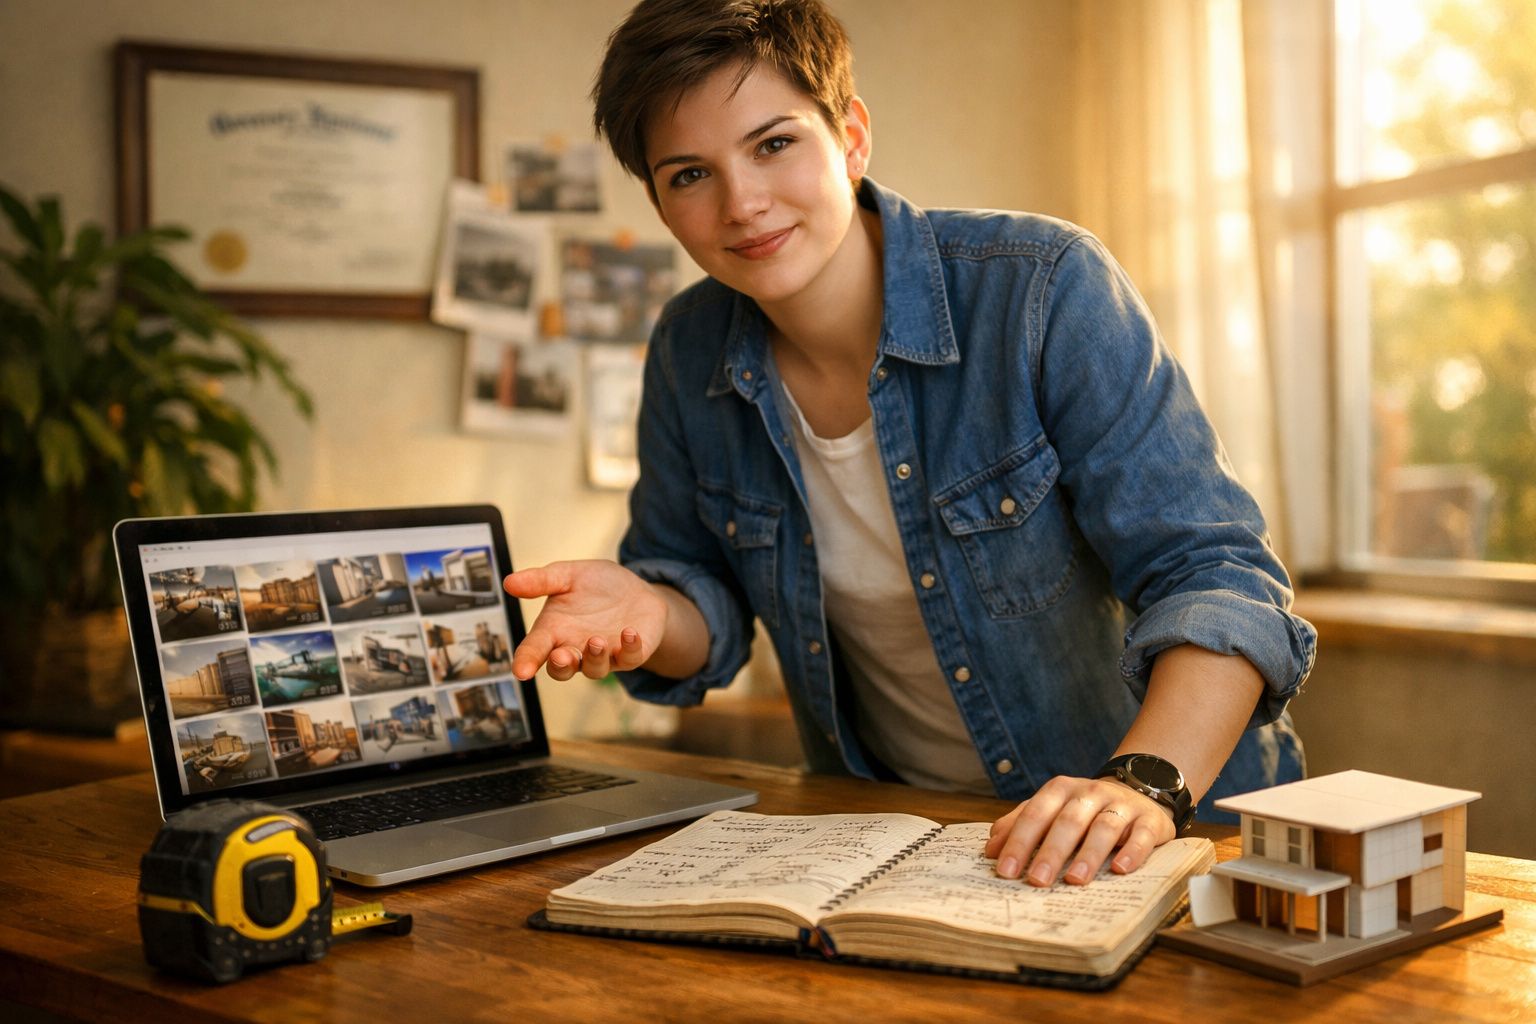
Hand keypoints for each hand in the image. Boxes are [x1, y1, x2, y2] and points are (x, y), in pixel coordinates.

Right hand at [503, 560, 666, 680]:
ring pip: (594, 669)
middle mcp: (576, 648)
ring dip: (594, 658)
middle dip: (560, 666)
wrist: (636, 590)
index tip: (520, 670)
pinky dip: (630, 649)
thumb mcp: (568, 575)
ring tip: (595, 641)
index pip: (534, 649)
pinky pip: (629, 659)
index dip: (526, 661)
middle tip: (560, 657)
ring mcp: (604, 655)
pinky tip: (629, 633)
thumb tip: (509, 582)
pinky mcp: (631, 654)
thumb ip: (541, 580)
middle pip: (561, 669)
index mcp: (554, 631)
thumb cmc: (597, 586)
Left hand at [983, 775, 1175, 886]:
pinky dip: (1132, 852)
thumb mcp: (1051, 810)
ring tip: (1075, 880)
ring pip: (1104, 828)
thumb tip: (990, 849)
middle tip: (1037, 881)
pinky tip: (1121, 870)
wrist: (1137, 791)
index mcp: (1060, 790)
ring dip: (1088, 854)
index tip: (1006, 870)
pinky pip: (1141, 835)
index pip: (1036, 814)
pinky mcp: (1149, 820)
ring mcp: (1121, 806)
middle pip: (1068, 822)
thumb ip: (1021, 824)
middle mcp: (1090, 793)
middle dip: (1051, 852)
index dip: (1019, 842)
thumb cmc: (1084, 810)